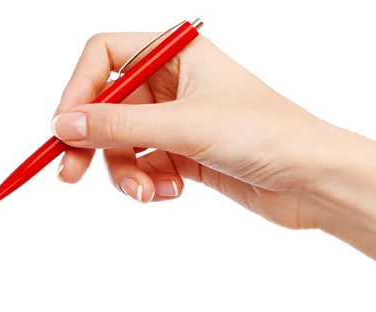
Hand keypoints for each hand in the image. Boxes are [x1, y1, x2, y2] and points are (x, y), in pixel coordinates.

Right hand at [52, 33, 338, 228]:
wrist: (312, 178)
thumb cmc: (263, 134)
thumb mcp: (184, 125)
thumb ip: (119, 125)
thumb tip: (63, 125)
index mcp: (179, 54)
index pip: (105, 56)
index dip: (79, 89)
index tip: (64, 128)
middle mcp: (177, 83)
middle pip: (109, 105)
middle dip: (92, 142)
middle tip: (69, 175)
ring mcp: (183, 121)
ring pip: (126, 143)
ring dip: (125, 172)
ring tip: (145, 193)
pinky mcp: (190, 155)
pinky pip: (149, 166)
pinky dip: (150, 183)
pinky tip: (172, 193)